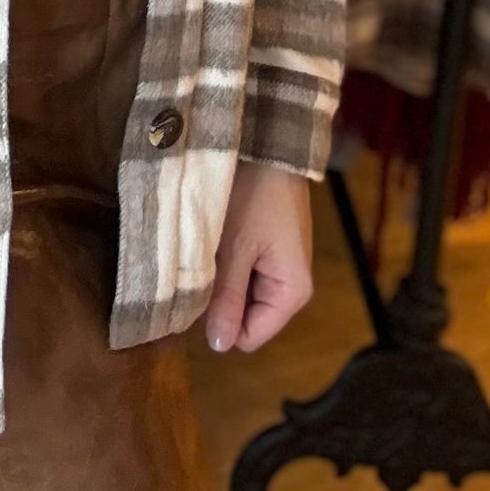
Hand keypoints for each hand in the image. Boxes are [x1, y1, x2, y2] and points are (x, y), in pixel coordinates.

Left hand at [205, 161, 312, 352]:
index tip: (197, 290)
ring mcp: (279, 263)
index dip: (219, 320)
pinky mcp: (268, 245)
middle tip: (202, 261)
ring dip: (220, 275)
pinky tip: (216, 234)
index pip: (249, 336)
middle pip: (245, 315)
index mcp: (292, 292)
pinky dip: (226, 258)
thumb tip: (220, 347)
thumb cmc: (254, 195)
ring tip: (208, 245)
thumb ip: (227, 298)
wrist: (268, 143)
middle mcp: (291, 284)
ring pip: (240, 291)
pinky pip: (243, 269)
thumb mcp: (235, 248)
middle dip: (219, 296)